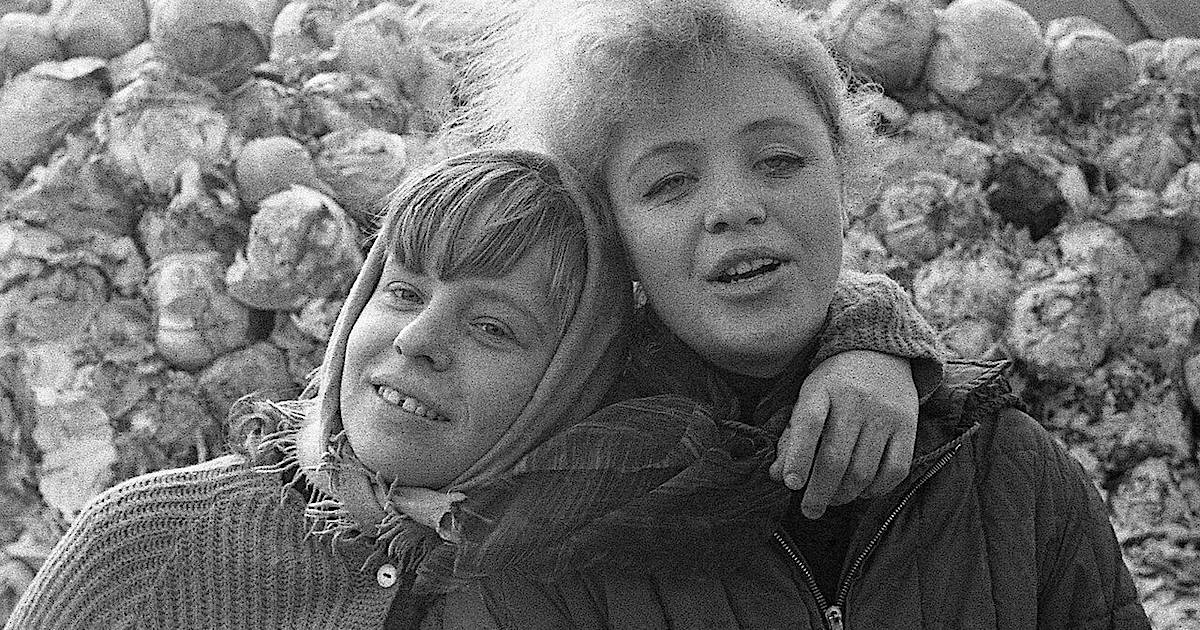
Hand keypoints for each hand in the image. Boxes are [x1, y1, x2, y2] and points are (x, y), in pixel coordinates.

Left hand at [768, 351, 917, 518]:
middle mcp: (855, 400)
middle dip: (820, 492)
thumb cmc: (835, 383)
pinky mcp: (908, 424)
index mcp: (822, 389)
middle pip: (836, 457)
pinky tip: (863, 490)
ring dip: (845, 494)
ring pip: (864, 469)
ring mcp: (884, 413)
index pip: (809, 424)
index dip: (798, 457)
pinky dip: (877, 489)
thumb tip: (777, 476)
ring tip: (833, 499)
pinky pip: (895, 469)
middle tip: (809, 510)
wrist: (881, 351)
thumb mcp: (808, 397)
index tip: (791, 484)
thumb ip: (792, 436)